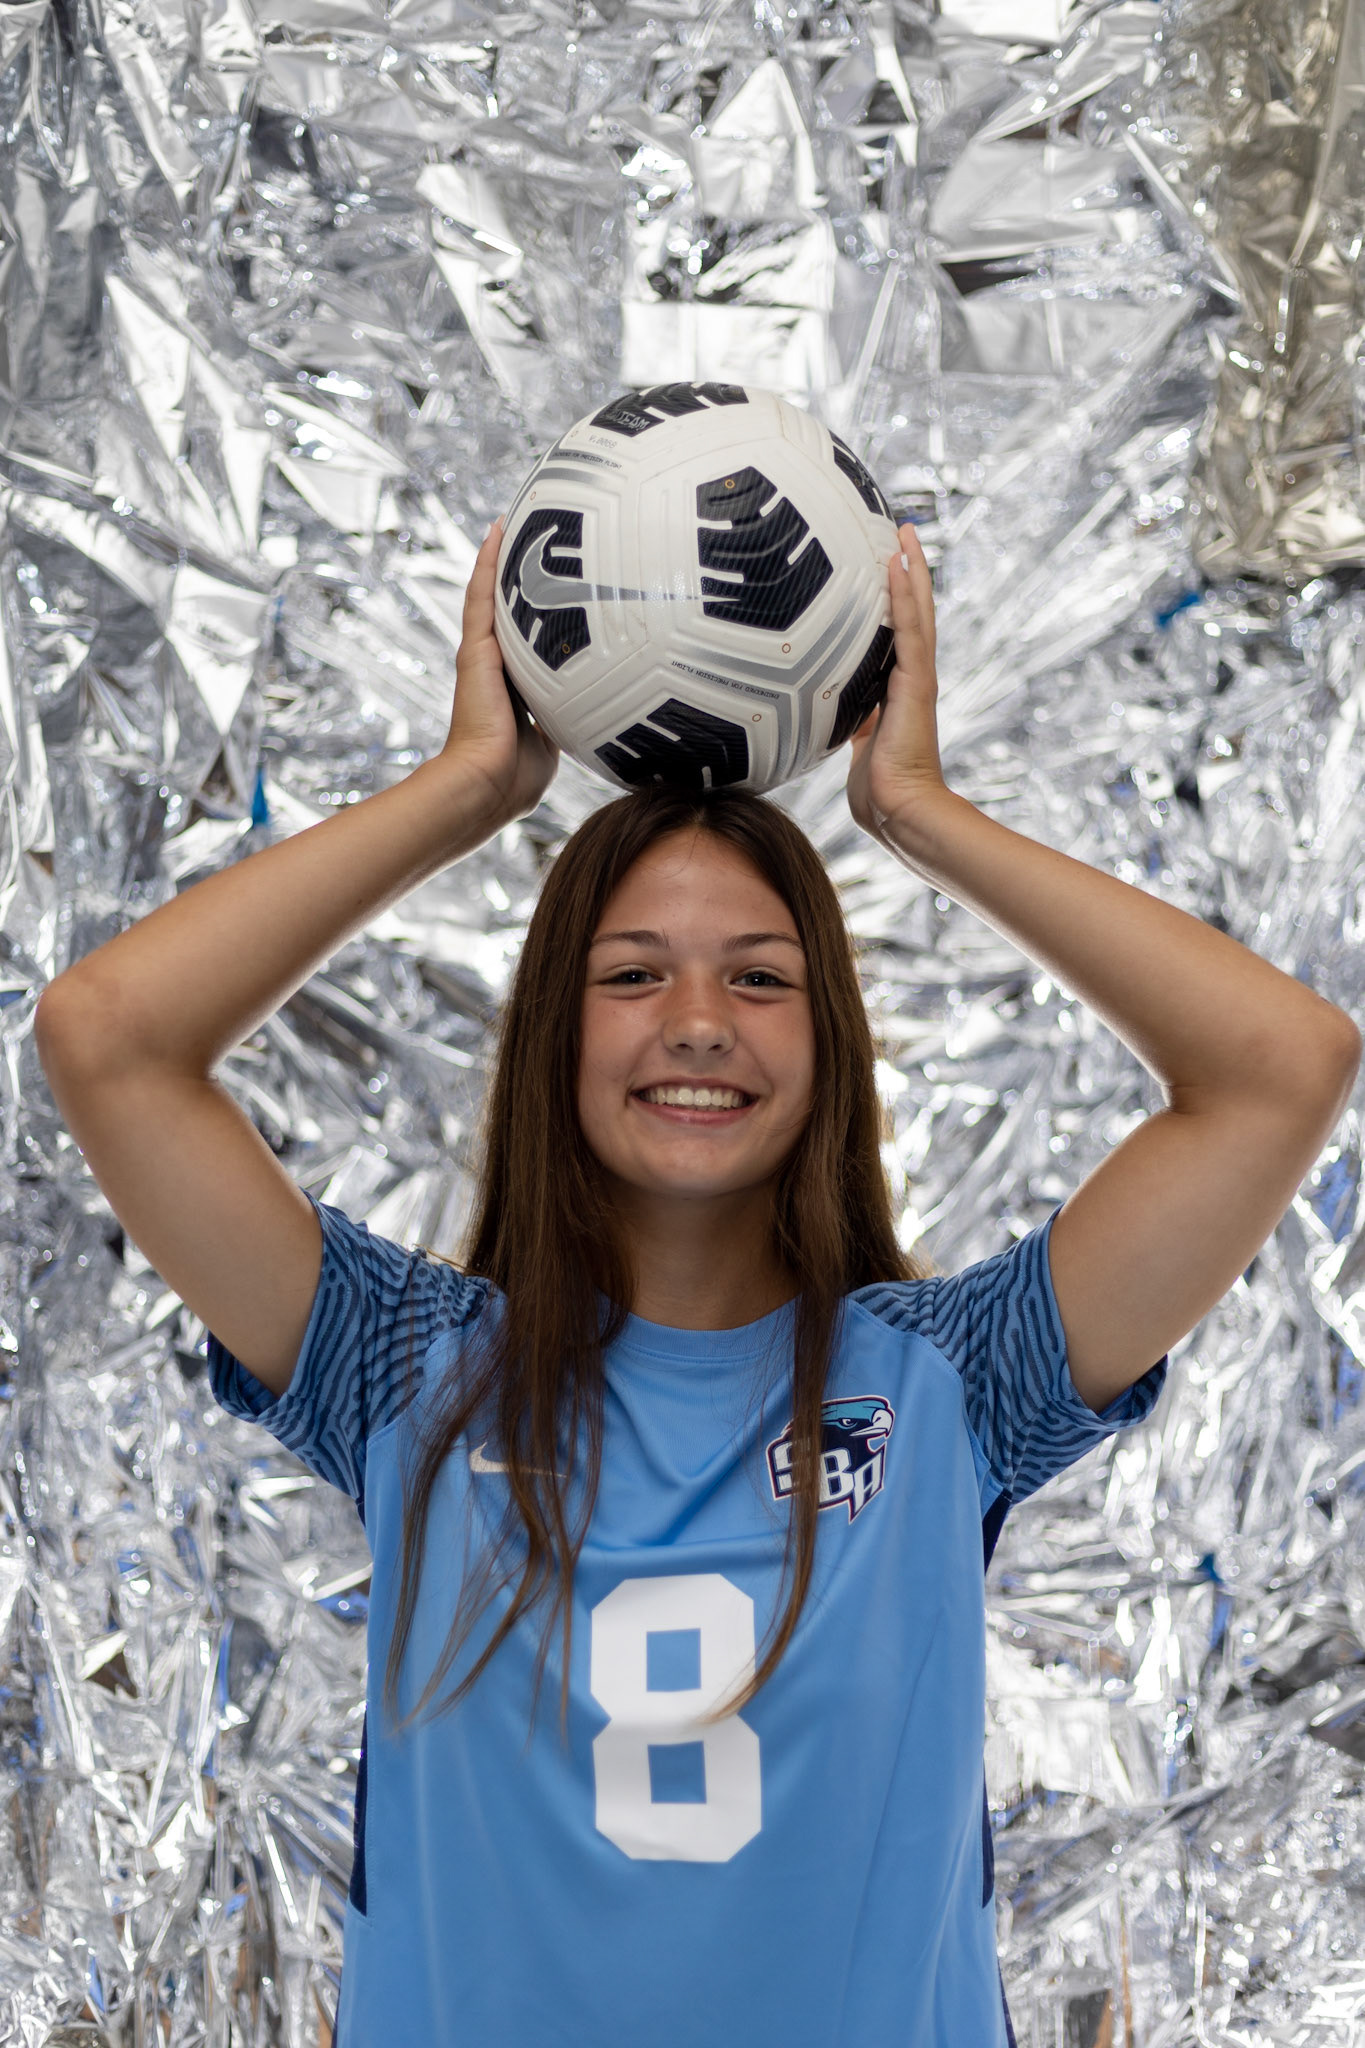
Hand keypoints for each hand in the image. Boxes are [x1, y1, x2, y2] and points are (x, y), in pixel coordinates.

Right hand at [440, 518, 558, 821]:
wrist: (486, 785)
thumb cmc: (517, 779)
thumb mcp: (554, 743)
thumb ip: (570, 722)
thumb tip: (600, 716)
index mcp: (516, 686)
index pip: (532, 640)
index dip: (542, 614)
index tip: (559, 587)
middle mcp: (497, 665)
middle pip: (511, 610)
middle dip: (522, 576)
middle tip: (536, 535)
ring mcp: (483, 654)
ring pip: (494, 594)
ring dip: (502, 557)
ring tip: (515, 519)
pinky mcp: (475, 649)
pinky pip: (482, 595)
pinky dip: (488, 562)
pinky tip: (498, 531)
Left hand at [845, 523, 952, 850]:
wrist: (898, 812)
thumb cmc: (877, 792)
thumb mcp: (853, 746)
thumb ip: (846, 723)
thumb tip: (821, 713)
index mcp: (896, 691)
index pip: (896, 635)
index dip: (892, 601)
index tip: (883, 566)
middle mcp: (911, 678)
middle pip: (913, 614)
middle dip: (906, 573)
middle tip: (900, 533)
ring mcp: (917, 678)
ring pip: (917, 612)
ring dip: (911, 570)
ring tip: (904, 533)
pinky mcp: (917, 683)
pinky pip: (911, 628)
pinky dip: (906, 593)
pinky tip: (899, 562)